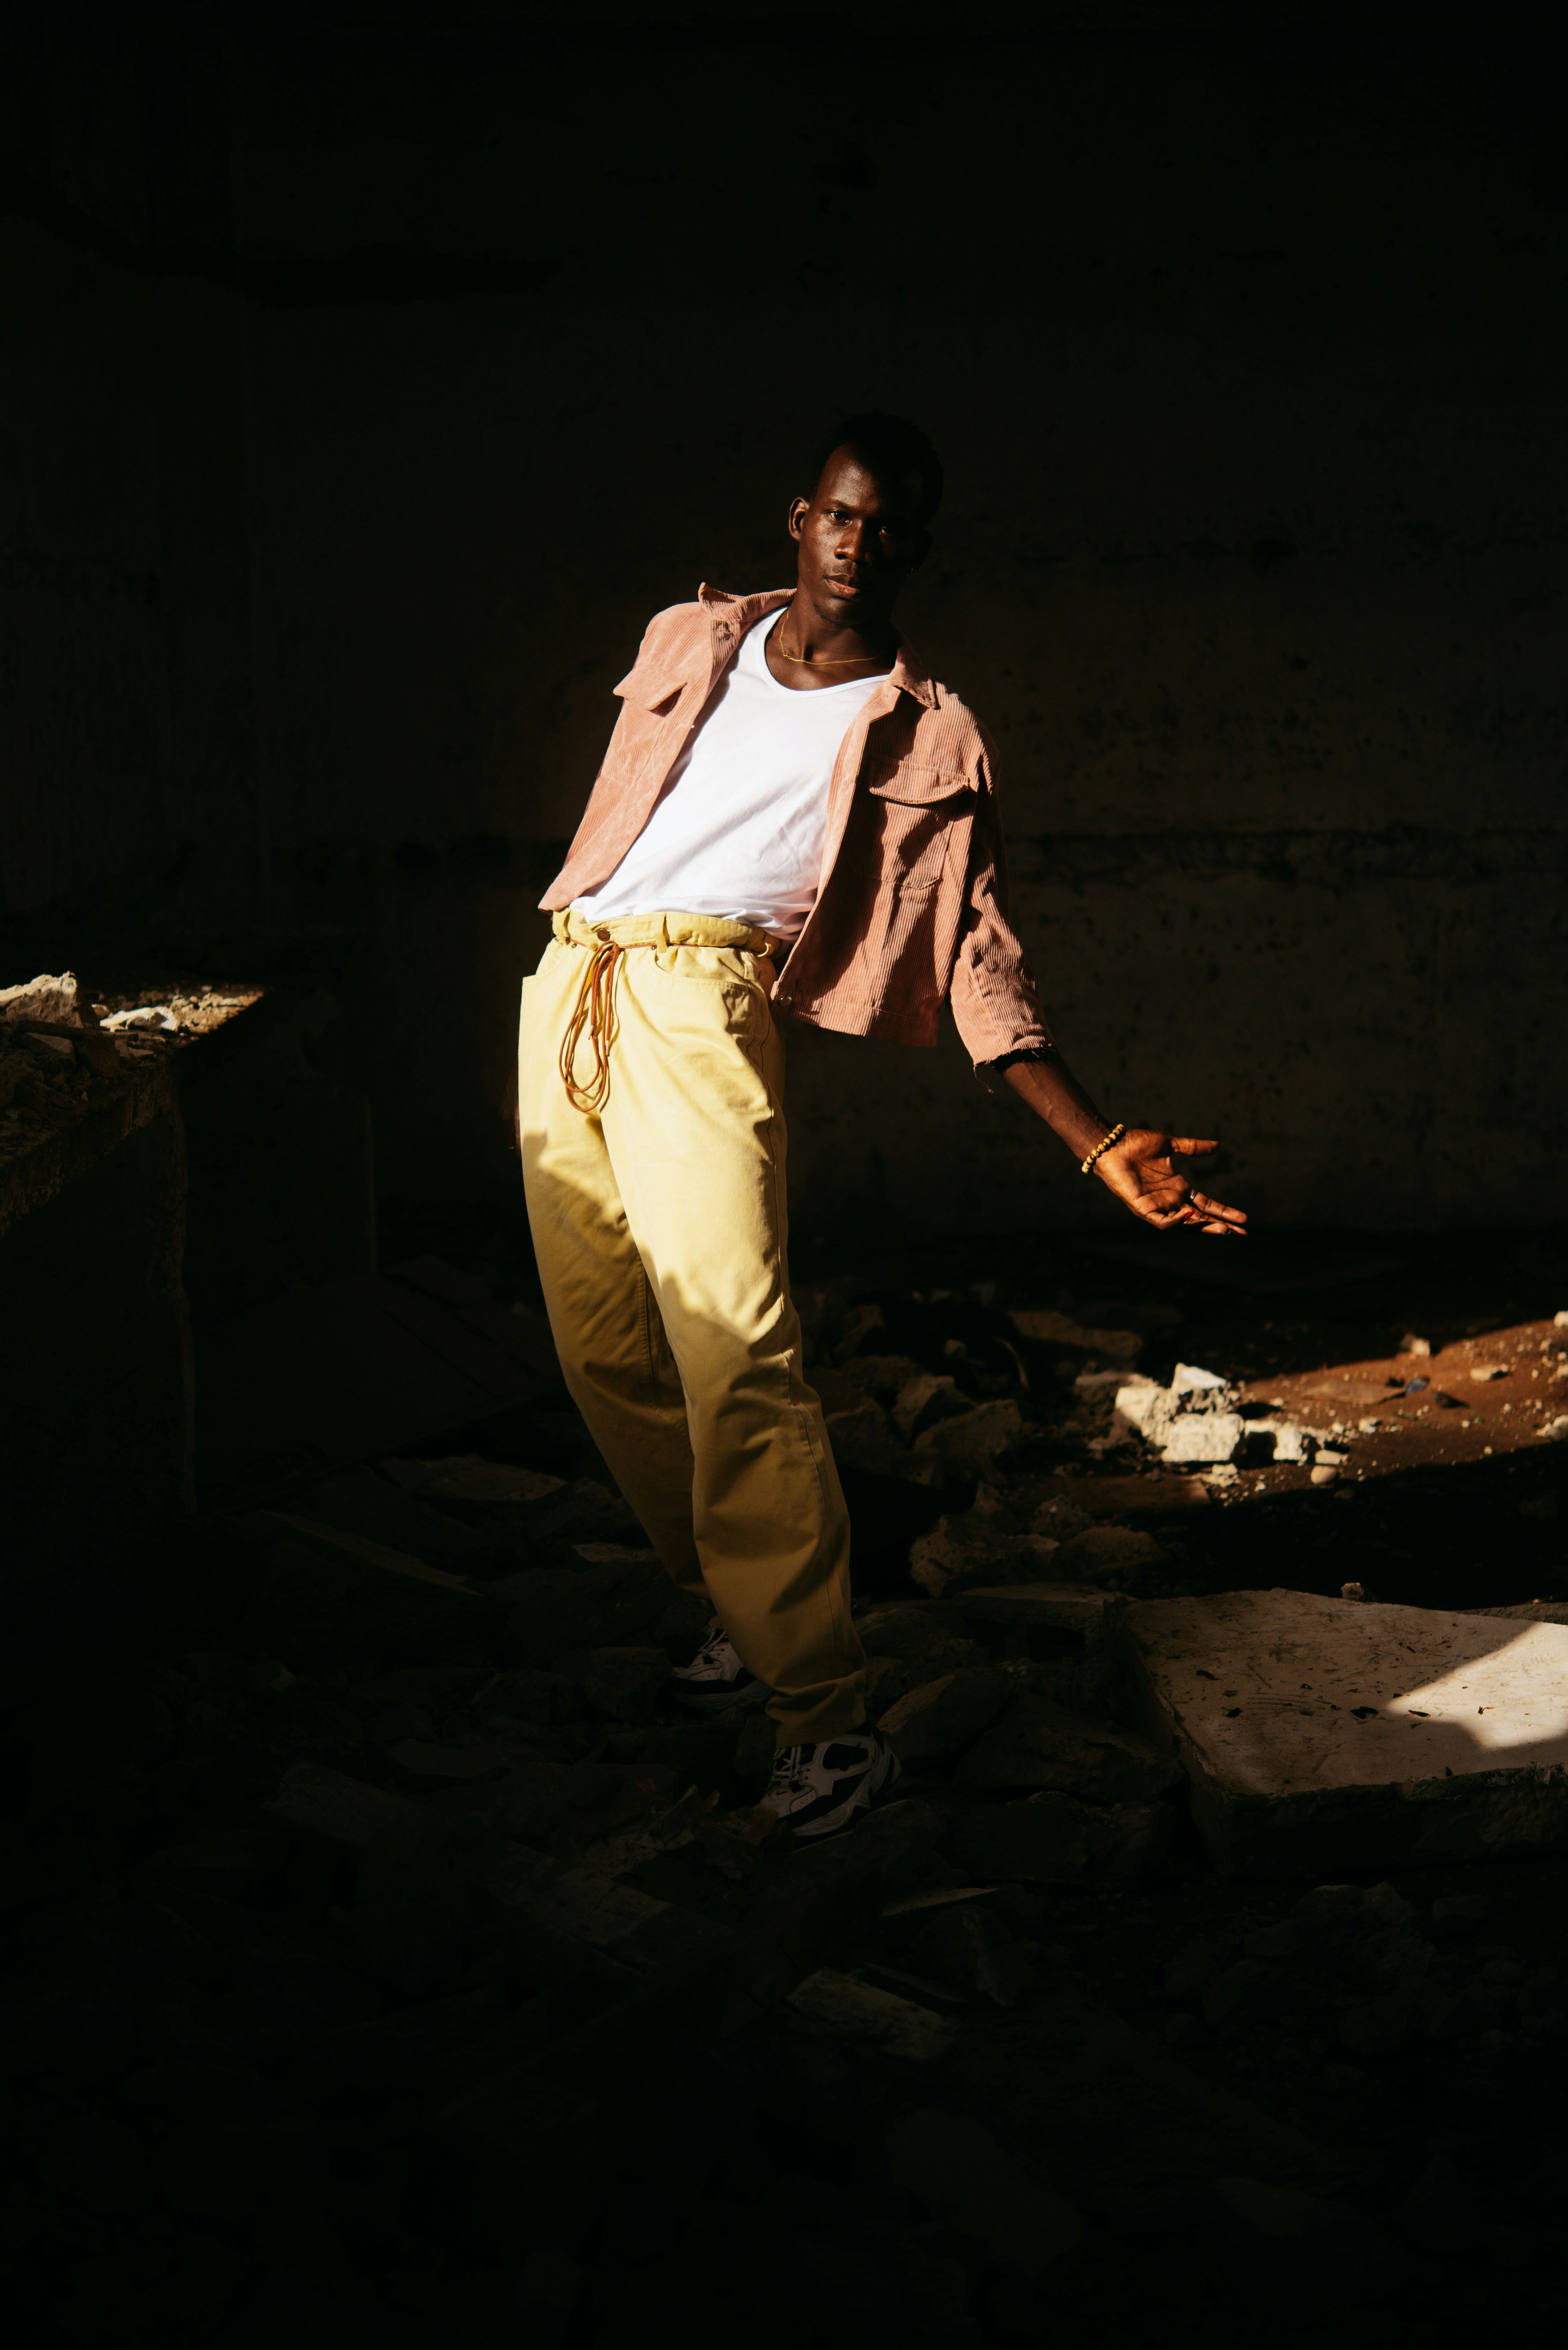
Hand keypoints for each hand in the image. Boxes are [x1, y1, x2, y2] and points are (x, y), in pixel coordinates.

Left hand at [1093, 1129, 1246, 1235]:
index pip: (1206, 1204)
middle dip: (1221, 1225)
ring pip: (1185, 1224)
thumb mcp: (1170, 1144)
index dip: (1223, 1211)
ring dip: (1203, 1227)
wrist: (1112, 1145)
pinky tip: (1188, 1215)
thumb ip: (1193, 1147)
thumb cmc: (1137, 1144)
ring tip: (1224, 1229)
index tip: (1244, 1219)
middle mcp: (1171, 1199)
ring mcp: (1158, 1205)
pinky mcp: (1143, 1208)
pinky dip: (1174, 1221)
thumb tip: (1218, 1146)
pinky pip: (1161, 1222)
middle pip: (1200, 1218)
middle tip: (1242, 1233)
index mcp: (1178, 1187)